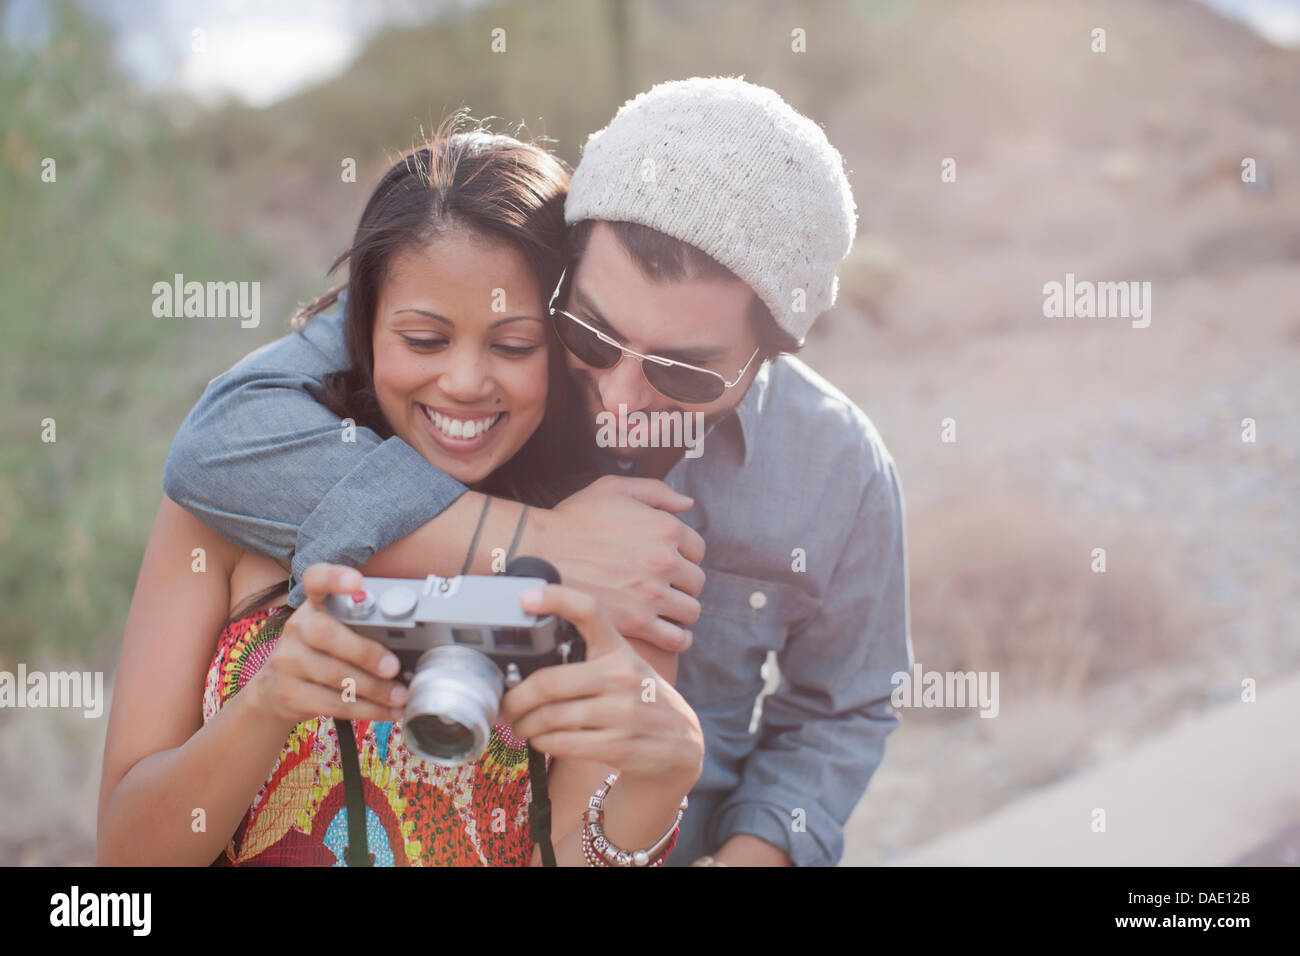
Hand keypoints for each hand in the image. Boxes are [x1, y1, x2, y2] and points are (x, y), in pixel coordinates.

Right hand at [246, 563, 408, 730]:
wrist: (275, 689)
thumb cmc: (322, 652)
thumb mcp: (336, 629)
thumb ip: (364, 625)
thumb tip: (413, 640)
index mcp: (314, 604)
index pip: (316, 579)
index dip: (334, 578)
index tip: (357, 581)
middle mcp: (297, 627)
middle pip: (324, 633)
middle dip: (364, 652)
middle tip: (394, 667)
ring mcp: (288, 661)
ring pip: (333, 675)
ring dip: (374, 689)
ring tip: (401, 696)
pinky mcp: (289, 693)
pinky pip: (332, 703)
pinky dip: (366, 710)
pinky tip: (388, 712)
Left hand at [497, 584, 703, 787]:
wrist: (680, 744)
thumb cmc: (639, 699)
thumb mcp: (624, 667)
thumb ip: (587, 658)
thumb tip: (526, 661)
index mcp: (618, 649)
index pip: (589, 611)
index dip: (556, 599)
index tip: (525, 599)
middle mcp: (622, 675)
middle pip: (548, 682)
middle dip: (515, 698)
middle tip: (504, 705)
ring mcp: (623, 711)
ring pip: (550, 717)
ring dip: (524, 725)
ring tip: (519, 726)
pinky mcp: (620, 745)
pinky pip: (562, 743)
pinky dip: (542, 743)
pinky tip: (541, 740)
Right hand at [527, 475, 705, 651]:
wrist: (539, 552)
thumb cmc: (574, 519)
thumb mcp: (614, 489)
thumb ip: (656, 492)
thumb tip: (688, 503)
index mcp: (666, 528)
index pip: (697, 549)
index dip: (683, 555)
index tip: (667, 562)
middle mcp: (666, 560)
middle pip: (696, 581)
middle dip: (682, 583)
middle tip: (663, 586)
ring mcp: (652, 593)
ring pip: (690, 610)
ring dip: (680, 610)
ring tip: (664, 610)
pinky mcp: (637, 622)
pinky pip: (676, 637)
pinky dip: (678, 637)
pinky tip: (669, 632)